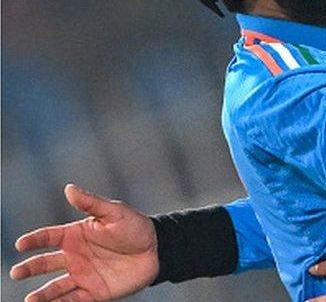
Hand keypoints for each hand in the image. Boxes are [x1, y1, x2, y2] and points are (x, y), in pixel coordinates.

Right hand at [9, 184, 158, 301]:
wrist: (157, 249)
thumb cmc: (135, 227)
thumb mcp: (115, 212)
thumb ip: (92, 203)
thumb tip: (69, 188)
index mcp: (75, 235)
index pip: (48, 237)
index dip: (34, 240)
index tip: (20, 244)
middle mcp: (74, 256)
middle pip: (45, 263)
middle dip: (29, 268)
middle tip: (16, 273)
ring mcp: (83, 275)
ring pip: (56, 286)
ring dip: (42, 294)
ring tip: (30, 299)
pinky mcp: (94, 292)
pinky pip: (74, 300)